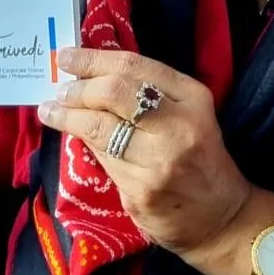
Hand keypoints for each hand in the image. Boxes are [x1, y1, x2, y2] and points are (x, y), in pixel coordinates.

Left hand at [39, 48, 251, 258]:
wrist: (222, 217)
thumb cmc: (201, 156)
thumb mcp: (191, 113)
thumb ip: (153, 92)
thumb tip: (95, 73)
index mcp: (193, 98)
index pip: (135, 67)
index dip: (94, 59)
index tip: (67, 57)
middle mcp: (178, 127)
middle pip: (113, 94)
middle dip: (78, 90)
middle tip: (59, 91)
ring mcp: (158, 164)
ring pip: (100, 131)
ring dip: (68, 118)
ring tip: (51, 110)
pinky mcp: (140, 194)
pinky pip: (103, 161)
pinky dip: (86, 146)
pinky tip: (77, 138)